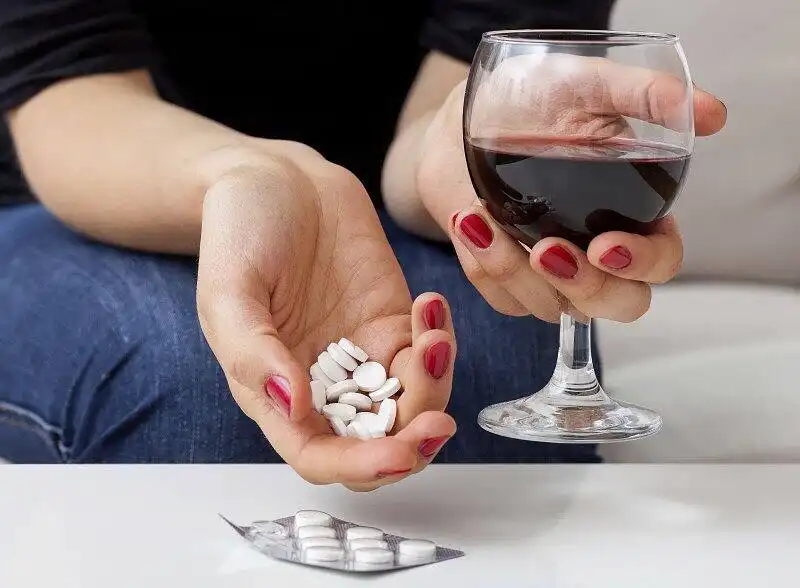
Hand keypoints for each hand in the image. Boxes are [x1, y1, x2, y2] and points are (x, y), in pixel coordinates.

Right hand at [196, 142, 455, 490]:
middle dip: (413, 442)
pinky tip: (431, 305)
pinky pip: (428, 353)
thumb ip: (253, 353)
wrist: (278, 180)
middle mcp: (323, 385)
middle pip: (377, 443)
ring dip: (434, 386)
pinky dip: (441, 342)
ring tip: (432, 334)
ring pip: (413, 404)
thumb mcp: (229, 290)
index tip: (401, 454)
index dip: (361, 466)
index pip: (320, 455)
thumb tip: (293, 406)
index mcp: (275, 392)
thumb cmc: (240, 232)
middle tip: (440, 420)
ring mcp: (363, 355)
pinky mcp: (393, 322)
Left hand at [415, 54, 726, 322]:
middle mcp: (596, 252)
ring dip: (514, 270)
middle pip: (616, 305)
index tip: (606, 245)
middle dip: (584, 287)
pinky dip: (483, 263)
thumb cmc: (533, 101)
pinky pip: (499, 296)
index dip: (643, 263)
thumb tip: (713, 114)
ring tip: (480, 216)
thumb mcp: (588, 86)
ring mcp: (550, 273)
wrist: (465, 116)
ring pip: (550, 307)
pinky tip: (468, 221)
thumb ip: (646, 96)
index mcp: (634, 213)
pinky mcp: (506, 279)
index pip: (662, 261)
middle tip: (547, 250)